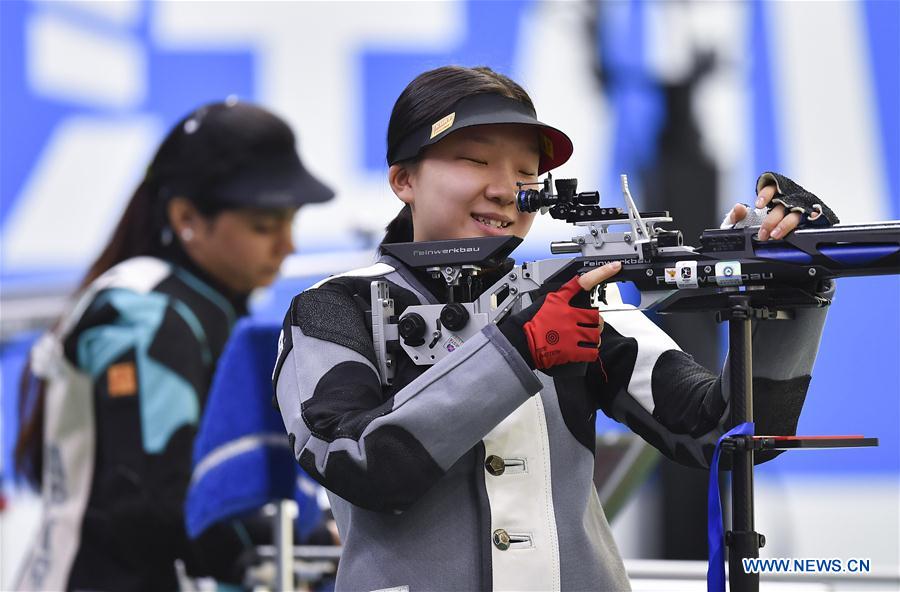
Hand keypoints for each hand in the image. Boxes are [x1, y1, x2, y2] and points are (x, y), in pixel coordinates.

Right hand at [499, 261, 620, 369]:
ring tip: (581, 338)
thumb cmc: (530, 322)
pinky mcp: (574, 350)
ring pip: (596, 333)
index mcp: (563, 301)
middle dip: (593, 321)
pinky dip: (590, 351)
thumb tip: (576, 290)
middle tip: (583, 325)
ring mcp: (573, 333)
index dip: (602, 272)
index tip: (615, 267)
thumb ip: (562, 295)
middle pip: (596, 316)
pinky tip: (583, 349)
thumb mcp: (546, 300)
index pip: (585, 282)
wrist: (522, 343)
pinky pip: (592, 350)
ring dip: (592, 336)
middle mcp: (570, 316)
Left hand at [724, 184, 800, 240]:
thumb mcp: (740, 221)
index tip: (758, 206)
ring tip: (775, 235)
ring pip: (794, 214)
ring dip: (785, 225)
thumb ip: (736, 215)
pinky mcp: (805, 221)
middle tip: (762, 233)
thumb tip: (738, 207)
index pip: (770, 189)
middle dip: (771, 219)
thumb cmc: (751, 226)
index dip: (765, 195)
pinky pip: (806, 221)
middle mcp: (786, 200)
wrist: (760, 239)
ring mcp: (797, 210)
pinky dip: (799, 227)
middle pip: (782, 204)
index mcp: (772, 195)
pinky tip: (795, 233)